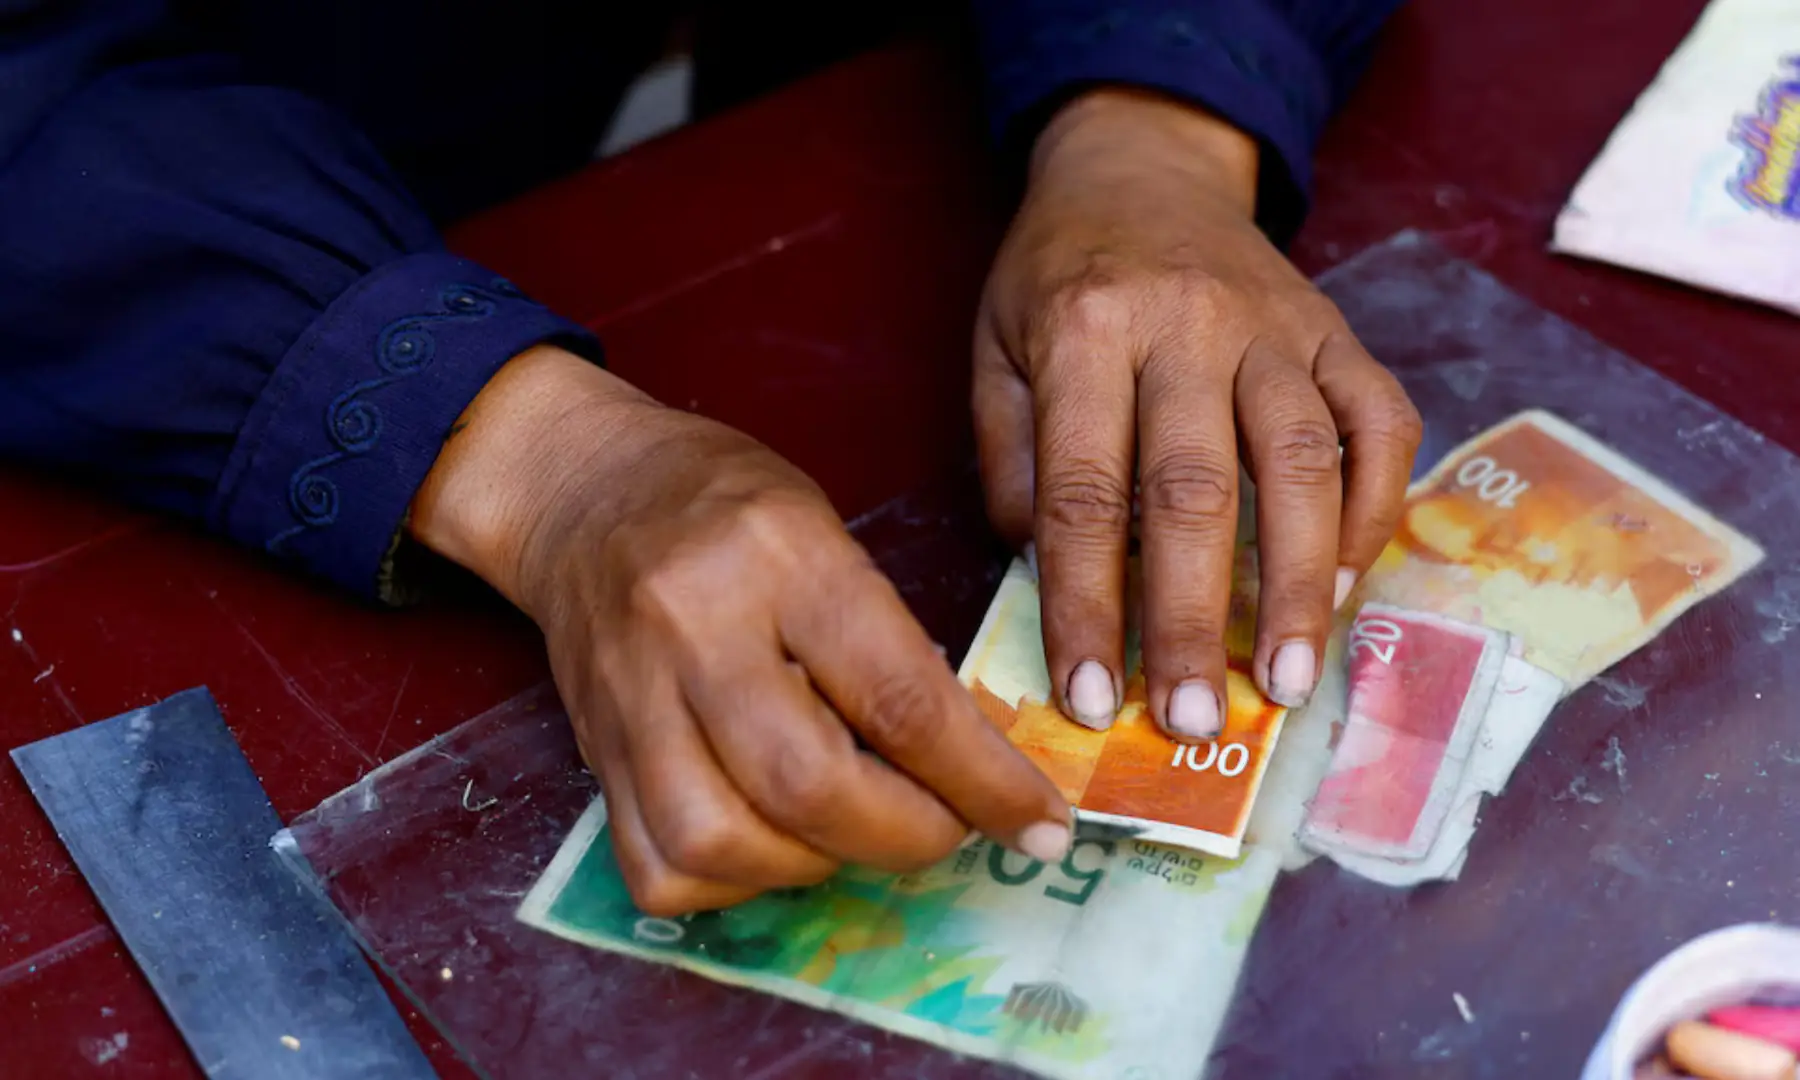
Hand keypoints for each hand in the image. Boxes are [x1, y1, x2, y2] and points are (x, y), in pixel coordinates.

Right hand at [412, 346, 1072, 914]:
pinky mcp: (592, 752)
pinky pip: (658, 866)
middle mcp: (697, 628)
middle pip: (808, 786)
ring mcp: (632, 698)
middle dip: (907, 836)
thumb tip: (967, 761)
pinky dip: (733, 882)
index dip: (983, 781)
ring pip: (723, 840)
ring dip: (818, 864)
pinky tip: (771, 843)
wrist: (580, 489)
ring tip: (854, 829)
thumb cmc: (724, 502)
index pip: (898, 696)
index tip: (1040, 824)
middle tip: (951, 830)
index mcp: (781, 556)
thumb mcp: (827, 530)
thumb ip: (886, 642)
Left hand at [974, 89, 1421, 738]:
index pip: (1082, 493)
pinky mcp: (1339, 330)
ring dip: (1302, 585)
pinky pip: (1381, 421)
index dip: (1086, 606)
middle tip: (1195, 722)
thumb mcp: (992, 349)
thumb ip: (1011, 460)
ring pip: (1305, 463)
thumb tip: (1048, 573)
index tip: (1092, 701)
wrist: (1139, 167)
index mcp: (1085, 331)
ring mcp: (1277, 325)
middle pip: (1196, 491)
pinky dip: (1378, 508)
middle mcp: (1187, 324)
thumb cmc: (1055, 278)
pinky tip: (1352, 586)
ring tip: (1288, 684)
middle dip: (1192, 619)